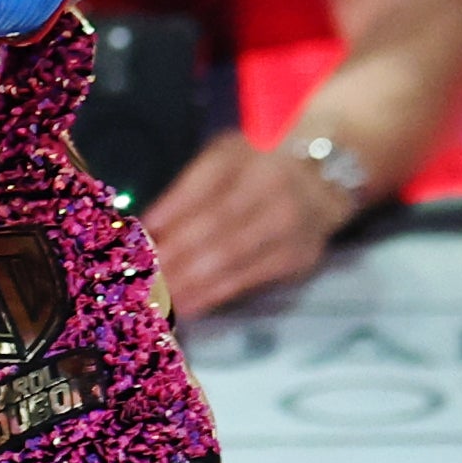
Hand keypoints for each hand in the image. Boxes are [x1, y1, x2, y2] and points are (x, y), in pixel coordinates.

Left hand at [142, 133, 350, 315]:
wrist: (323, 179)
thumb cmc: (255, 168)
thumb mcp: (223, 158)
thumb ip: (187, 188)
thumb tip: (147, 230)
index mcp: (242, 157)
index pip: (201, 186)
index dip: (168, 212)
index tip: (140, 235)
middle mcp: (269, 187)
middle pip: (213, 225)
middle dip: (171, 253)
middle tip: (138, 274)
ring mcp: (286, 223)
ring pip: (228, 256)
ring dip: (186, 280)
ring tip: (154, 296)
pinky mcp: (296, 256)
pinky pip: (247, 279)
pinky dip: (211, 294)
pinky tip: (184, 305)